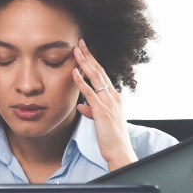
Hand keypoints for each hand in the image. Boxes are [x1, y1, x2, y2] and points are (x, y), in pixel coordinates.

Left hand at [73, 39, 136, 170]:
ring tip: (76, 50)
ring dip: (84, 62)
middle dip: (89, 55)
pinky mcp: (102, 110)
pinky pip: (90, 92)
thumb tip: (82, 106)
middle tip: (80, 42)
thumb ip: (92, 111)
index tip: (85, 51)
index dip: (93, 62)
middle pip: (100, 71)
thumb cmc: (111, 138)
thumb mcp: (101, 121)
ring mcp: (109, 102)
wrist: (119, 150)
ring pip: (95, 77)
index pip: (103, 75)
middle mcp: (113, 96)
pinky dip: (81, 81)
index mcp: (115, 97)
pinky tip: (74, 72)